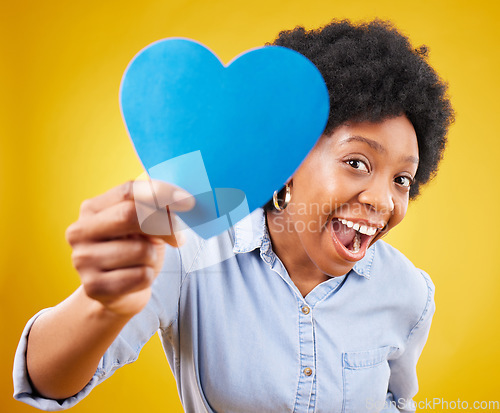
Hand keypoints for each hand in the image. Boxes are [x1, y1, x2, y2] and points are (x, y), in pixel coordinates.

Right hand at [65, 180, 194, 316]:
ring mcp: (83, 259)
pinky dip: (148, 277)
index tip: (187, 201)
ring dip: (153, 257)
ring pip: (141, 250)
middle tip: (179, 237)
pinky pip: (141, 276)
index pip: (128, 191)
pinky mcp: (93, 286)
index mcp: (92, 208)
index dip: (161, 193)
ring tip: (144, 263)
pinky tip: (137, 279)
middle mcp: (80, 231)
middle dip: (164, 225)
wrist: (118, 294)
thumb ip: (155, 209)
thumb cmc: (134, 252)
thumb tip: (181, 199)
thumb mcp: (143, 226)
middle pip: (130, 215)